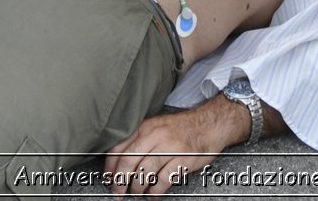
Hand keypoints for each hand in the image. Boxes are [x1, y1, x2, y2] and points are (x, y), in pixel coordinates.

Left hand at [103, 102, 239, 196]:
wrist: (209, 124)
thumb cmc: (182, 128)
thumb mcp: (156, 126)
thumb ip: (138, 140)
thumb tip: (119, 160)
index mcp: (144, 128)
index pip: (118, 148)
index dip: (110, 167)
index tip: (109, 179)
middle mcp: (154, 136)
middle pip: (128, 161)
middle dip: (120, 181)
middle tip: (118, 192)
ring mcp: (168, 148)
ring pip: (144, 173)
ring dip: (137, 188)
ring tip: (137, 194)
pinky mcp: (182, 160)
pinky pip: (163, 180)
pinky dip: (155, 192)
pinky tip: (153, 196)